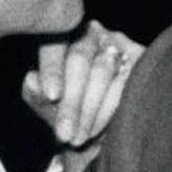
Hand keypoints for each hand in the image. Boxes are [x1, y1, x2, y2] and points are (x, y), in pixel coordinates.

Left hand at [22, 21, 141, 147]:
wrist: (99, 134)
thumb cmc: (69, 115)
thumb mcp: (47, 107)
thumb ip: (36, 94)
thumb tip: (31, 80)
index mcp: (59, 37)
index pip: (52, 46)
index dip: (52, 69)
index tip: (52, 96)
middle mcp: (88, 33)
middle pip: (79, 59)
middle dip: (72, 101)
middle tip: (65, 133)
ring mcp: (115, 42)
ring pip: (102, 71)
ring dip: (90, 110)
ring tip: (79, 138)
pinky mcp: (139, 57)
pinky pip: (124, 83)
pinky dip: (109, 110)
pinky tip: (99, 130)